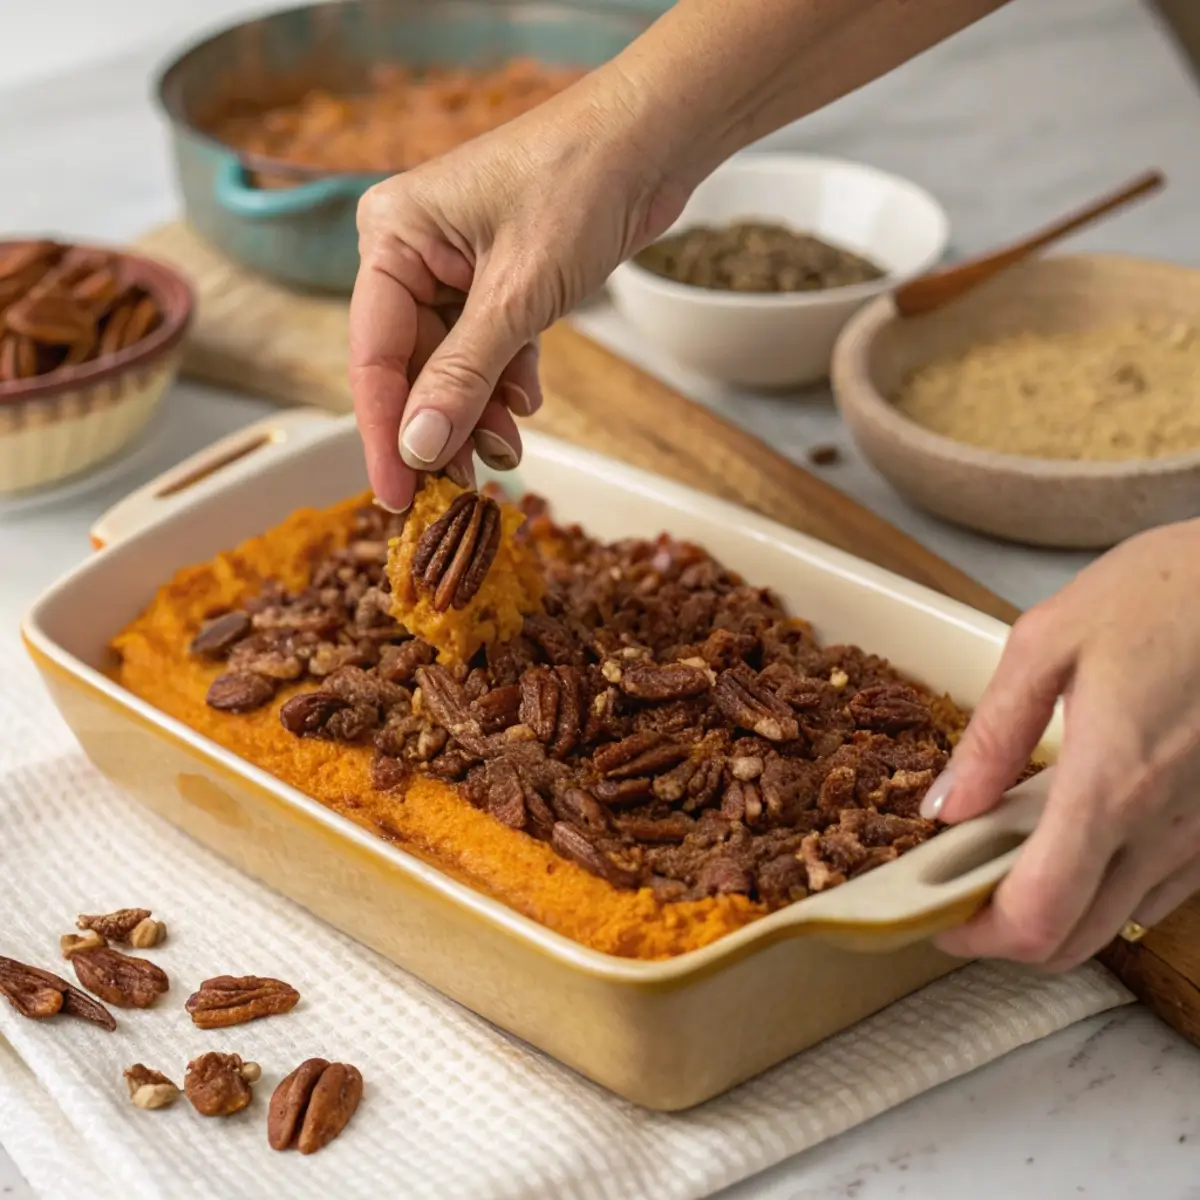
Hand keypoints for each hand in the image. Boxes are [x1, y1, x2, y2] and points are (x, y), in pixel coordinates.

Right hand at [348, 1, 1010, 512]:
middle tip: (466, 490)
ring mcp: (452, 267)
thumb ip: (464, 377)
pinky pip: (485, 347)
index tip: (397, 501)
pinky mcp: (493, 279)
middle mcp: (411, 252)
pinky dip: (506, 381)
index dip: (384, 435)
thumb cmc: (580, 186)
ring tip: (511, 450)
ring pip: (452, 365)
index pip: (373, 357)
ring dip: (481, 412)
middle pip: (412, 368)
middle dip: (445, 428)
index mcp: (392, 238)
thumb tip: (419, 450)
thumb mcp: (518, 296)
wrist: (651, 139)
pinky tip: (527, 403)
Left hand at [923, 519, 1199, 970]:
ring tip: (1010, 852)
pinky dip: (1109, 884)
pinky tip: (1080, 831)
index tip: (938, 914)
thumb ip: (994, 735)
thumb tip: (946, 806)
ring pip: (1122, 919)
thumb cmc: (1168, 592)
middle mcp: (1166, 830)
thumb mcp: (1051, 641)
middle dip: (1007, 935)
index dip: (975, 935)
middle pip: (1076, 942)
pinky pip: (1163, 887)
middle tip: (963, 888)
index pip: (1036, 916)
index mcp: (1111, 787)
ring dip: (1059, 911)